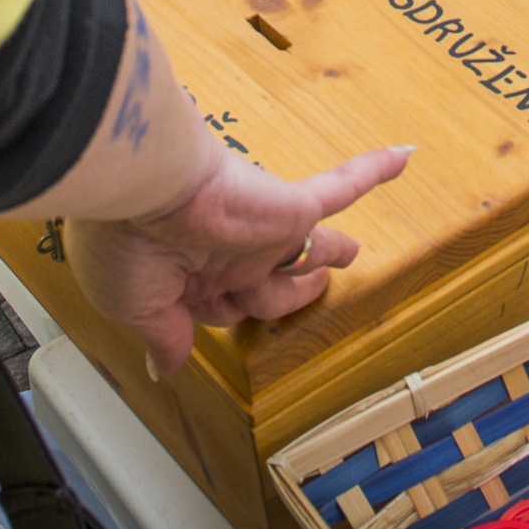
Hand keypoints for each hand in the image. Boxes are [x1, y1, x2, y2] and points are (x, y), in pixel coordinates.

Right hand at [65, 142, 412, 376]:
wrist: (140, 187)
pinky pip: (339, 188)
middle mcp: (228, 253)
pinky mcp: (288, 206)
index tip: (230, 321)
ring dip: (329, 250)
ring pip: (308, 244)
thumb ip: (164, 337)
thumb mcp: (136, 308)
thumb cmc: (127, 244)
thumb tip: (163, 371)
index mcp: (189, 277)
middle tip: (311, 288)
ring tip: (349, 253)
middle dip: (290, 293)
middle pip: (271, 285)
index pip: (223, 306)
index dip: (231, 317)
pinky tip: (402, 157)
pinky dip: (370, 172)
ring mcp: (262, 230)